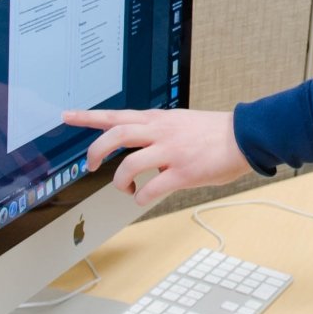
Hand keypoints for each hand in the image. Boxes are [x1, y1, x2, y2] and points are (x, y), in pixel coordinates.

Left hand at [63, 108, 248, 207]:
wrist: (245, 136)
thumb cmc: (215, 133)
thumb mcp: (181, 123)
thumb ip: (159, 133)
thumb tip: (144, 152)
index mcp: (158, 120)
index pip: (116, 115)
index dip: (88, 117)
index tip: (67, 115)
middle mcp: (161, 131)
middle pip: (116, 135)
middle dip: (97, 151)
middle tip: (91, 165)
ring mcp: (171, 151)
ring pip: (129, 164)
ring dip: (120, 182)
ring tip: (126, 189)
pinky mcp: (183, 171)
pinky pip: (152, 188)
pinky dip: (141, 198)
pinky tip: (143, 198)